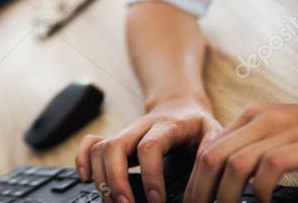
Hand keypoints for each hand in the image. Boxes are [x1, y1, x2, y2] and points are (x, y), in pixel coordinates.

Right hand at [77, 96, 221, 202]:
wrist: (180, 104)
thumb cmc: (197, 126)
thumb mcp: (214, 134)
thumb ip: (211, 155)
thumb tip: (207, 185)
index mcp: (168, 125)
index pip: (150, 146)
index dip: (150, 176)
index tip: (157, 201)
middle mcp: (141, 126)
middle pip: (116, 146)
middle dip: (116, 181)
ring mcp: (125, 131)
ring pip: (101, 147)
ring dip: (102, 178)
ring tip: (113, 202)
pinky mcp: (116, 138)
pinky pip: (91, 143)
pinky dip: (83, 160)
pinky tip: (86, 179)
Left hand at [184, 92, 297, 202]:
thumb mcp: (289, 135)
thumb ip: (261, 148)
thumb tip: (235, 180)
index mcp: (254, 116)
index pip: (209, 147)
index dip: (195, 178)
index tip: (194, 202)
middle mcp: (261, 118)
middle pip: (211, 156)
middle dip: (199, 191)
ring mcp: (283, 130)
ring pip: (233, 163)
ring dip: (222, 195)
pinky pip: (268, 168)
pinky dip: (258, 191)